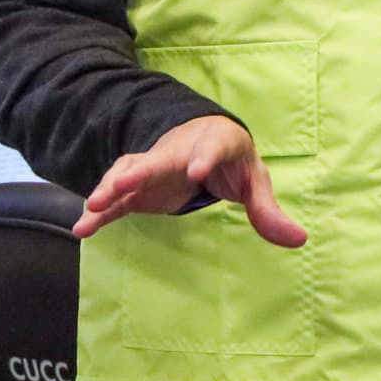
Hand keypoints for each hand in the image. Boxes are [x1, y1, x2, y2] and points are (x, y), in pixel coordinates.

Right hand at [73, 114, 306, 246]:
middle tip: (121, 184)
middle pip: (157, 158)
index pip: (211, 148)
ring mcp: (154, 168)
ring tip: (92, 206)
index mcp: (214, 144)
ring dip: (110, 187)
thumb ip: (269, 210)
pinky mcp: (139, 188)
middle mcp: (177, 151)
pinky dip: (100, 212)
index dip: (204, 157)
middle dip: (139, 170)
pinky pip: (117, 199)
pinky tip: (83, 229)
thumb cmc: (232, 160)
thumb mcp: (253, 181)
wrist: (204, 140)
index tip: (197, 171)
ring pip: (128, 172)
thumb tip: (298, 239)